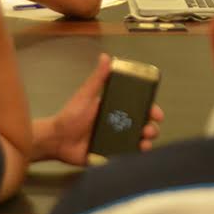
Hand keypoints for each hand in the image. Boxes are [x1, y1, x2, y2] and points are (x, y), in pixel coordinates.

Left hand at [39, 54, 163, 164]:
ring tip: (144, 142)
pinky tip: (136, 153)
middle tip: (148, 129)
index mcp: (115, 109)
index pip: (139, 108)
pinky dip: (135, 155)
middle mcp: (118, 124)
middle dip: (151, 128)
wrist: (56, 140)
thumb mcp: (85, 95)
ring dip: (147, 142)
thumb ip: (97, 78)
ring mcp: (116, 140)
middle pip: (143, 126)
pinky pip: (127, 155)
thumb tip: (106, 57)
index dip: (151, 110)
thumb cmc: (70, 116)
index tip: (156, 113)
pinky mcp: (111, 154)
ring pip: (138, 141)